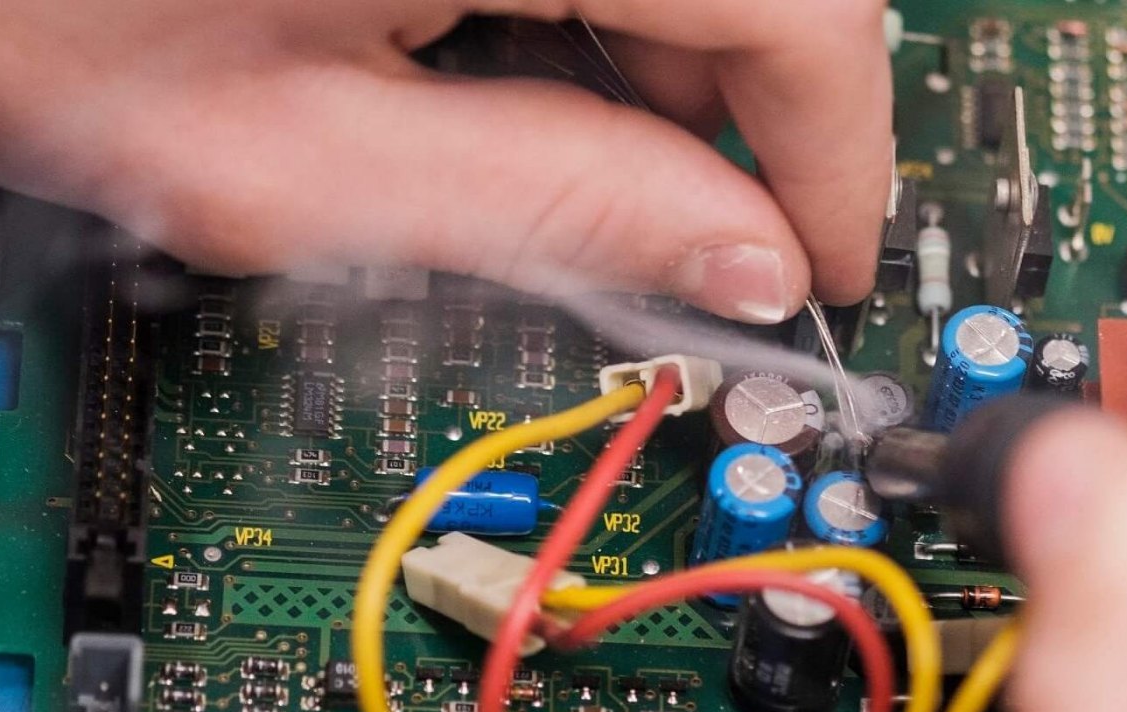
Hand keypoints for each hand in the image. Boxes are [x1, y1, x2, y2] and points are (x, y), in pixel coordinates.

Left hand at [0, 0, 893, 320]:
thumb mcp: (290, 164)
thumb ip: (548, 208)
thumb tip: (740, 264)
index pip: (799, 12)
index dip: (836, 160)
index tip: (816, 269)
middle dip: (749, 121)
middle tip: (690, 250)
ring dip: (665, 64)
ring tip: (555, 168)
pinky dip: (588, 2)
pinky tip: (500, 70)